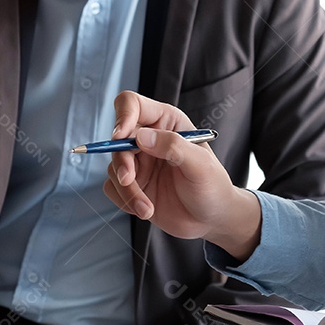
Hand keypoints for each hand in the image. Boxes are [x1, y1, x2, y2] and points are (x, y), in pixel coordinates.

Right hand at [105, 91, 261, 259]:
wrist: (210, 220)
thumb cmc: (212, 187)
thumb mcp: (201, 165)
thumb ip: (174, 146)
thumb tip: (141, 137)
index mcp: (166, 122)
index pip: (133, 105)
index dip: (123, 116)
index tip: (120, 137)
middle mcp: (148, 139)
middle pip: (117, 140)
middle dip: (121, 162)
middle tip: (128, 180)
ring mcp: (138, 162)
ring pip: (113, 167)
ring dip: (128, 191)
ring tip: (148, 209)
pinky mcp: (131, 184)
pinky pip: (112, 188)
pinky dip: (124, 201)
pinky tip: (145, 210)